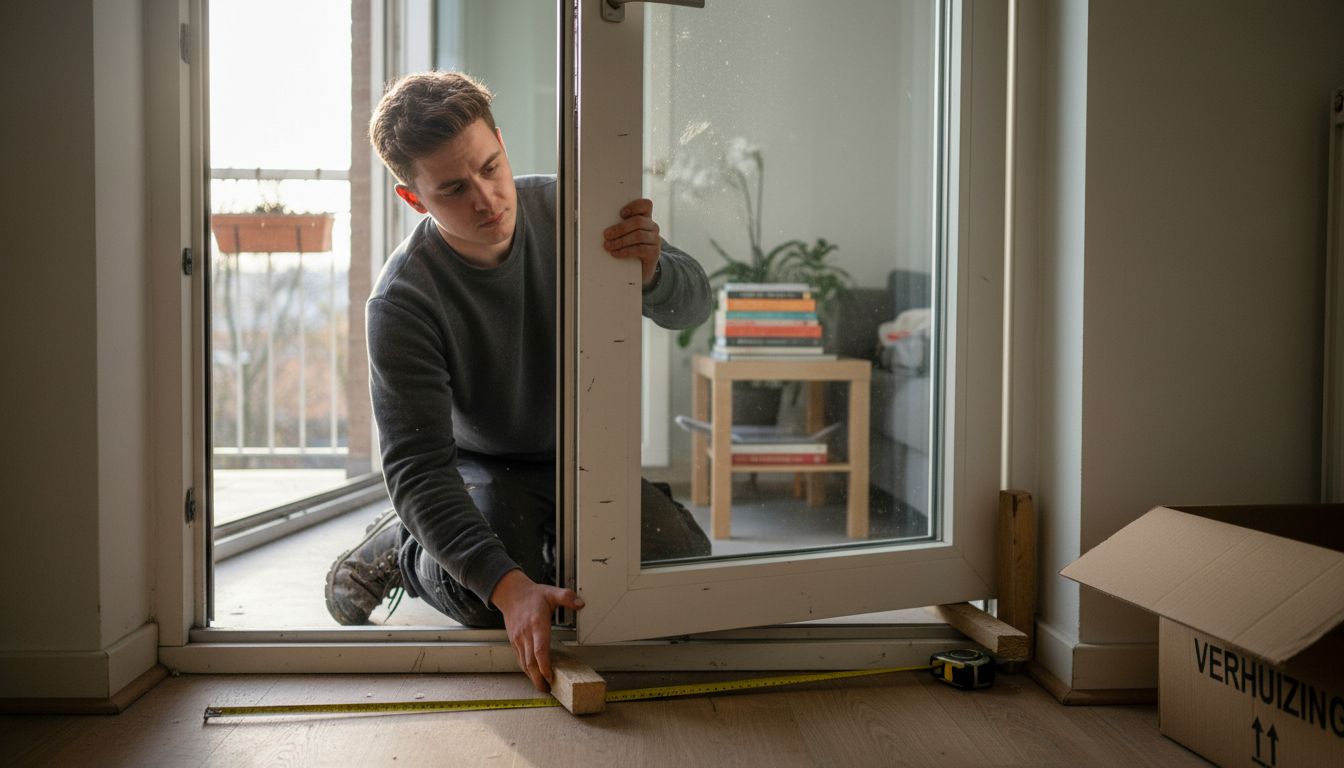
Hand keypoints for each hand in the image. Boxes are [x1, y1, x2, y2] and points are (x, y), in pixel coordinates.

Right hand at [489, 569, 584, 691]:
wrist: (511, 593)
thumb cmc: (532, 595)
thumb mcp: (552, 592)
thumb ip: (567, 597)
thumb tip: (581, 604)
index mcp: (537, 624)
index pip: (540, 649)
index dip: (544, 665)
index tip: (550, 676)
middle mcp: (526, 634)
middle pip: (531, 661)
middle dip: (538, 678)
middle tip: (548, 690)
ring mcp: (519, 639)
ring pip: (524, 663)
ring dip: (532, 677)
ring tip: (543, 687)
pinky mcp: (514, 641)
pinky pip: (520, 659)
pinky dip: (527, 669)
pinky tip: (534, 675)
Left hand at [602, 198, 660, 285]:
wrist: (640, 268)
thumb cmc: (629, 247)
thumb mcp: (626, 234)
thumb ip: (621, 226)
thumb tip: (605, 227)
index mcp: (646, 218)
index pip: (646, 205)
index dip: (634, 207)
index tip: (621, 214)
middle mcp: (653, 227)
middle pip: (638, 222)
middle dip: (620, 228)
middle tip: (606, 234)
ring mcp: (655, 240)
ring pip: (638, 235)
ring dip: (621, 241)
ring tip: (608, 246)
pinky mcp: (654, 253)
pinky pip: (640, 249)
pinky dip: (625, 251)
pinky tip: (616, 253)